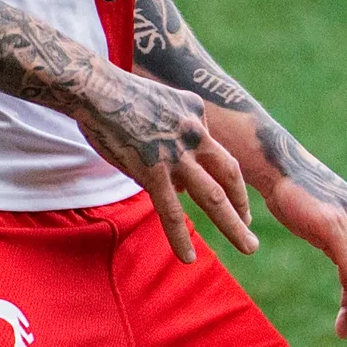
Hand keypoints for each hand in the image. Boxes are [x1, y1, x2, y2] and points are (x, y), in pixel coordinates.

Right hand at [74, 69, 259, 264]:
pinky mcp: (152, 170)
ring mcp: (176, 154)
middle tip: (251, 231)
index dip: (230, 181)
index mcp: (197, 114)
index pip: (217, 153)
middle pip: (229, 176)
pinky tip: (188, 258)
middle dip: (243, 206)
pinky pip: (170, 212)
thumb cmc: (118, 96)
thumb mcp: (161, 101)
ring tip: (249, 248)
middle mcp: (195, 134)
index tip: (235, 201)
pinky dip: (180, 237)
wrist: (94, 88)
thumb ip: (176, 133)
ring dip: (233, 225)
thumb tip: (178, 181)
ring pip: (212, 197)